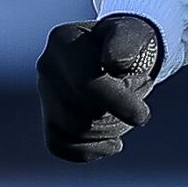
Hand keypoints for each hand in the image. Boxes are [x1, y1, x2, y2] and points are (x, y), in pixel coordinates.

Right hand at [37, 13, 163, 161]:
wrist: (121, 52)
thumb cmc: (130, 43)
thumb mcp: (134, 36)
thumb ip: (126, 45)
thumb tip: (114, 64)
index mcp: (63, 40)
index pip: (86, 83)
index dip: (116, 103)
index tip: (142, 117)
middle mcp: (47, 66)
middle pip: (81, 112)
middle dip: (116, 114)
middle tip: (139, 104)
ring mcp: (45, 93)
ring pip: (74, 131)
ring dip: (109, 130)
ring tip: (127, 111)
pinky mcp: (48, 116)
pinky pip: (60, 145)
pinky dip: (88, 150)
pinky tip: (113, 144)